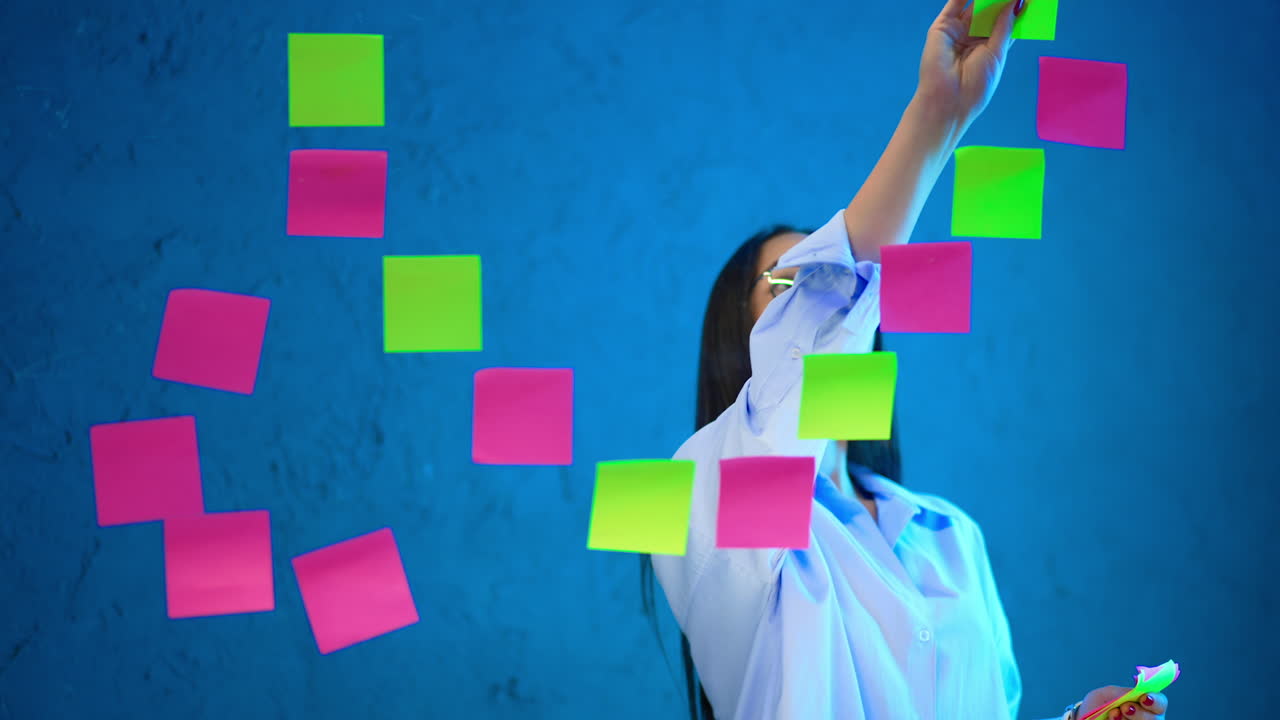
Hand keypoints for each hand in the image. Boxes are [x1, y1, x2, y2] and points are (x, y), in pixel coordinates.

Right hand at [916, 0, 1023, 130]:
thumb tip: (1015, 2)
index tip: (1030, 0)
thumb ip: (1005, 26)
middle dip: (1003, 2)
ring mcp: (958, 31)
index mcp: (990, 48)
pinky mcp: (942, 27)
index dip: (1017, 9)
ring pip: (975, 6)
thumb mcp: (997, 54)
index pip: (1005, 22)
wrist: (948, 101)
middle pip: (991, 11)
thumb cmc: (976, 84)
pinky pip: (954, 4)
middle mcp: (973, 38)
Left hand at [1079, 687, 1169, 719]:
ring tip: (1114, 715)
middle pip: (1156, 718)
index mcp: (1143, 703)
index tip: (1143, 698)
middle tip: (1125, 708)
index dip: (1155, 700)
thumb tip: (1138, 689)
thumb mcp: (1106, 695)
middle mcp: (1146, 718)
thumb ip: (1122, 692)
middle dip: (1141, 713)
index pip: (1160, 702)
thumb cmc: (1096, 706)